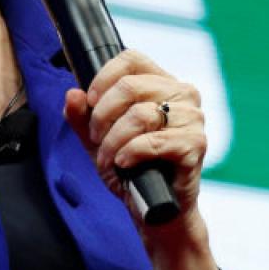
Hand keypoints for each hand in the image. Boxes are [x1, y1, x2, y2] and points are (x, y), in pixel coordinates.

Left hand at [61, 50, 208, 238]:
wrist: (154, 209)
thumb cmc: (133, 170)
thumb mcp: (99, 141)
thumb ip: (83, 118)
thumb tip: (73, 94)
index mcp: (162, 84)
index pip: (132, 59)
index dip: (104, 77)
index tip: (90, 102)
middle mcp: (183, 95)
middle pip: (131, 86)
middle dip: (103, 116)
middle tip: (97, 139)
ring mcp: (193, 119)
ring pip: (140, 114)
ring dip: (114, 141)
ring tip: (110, 159)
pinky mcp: (195, 145)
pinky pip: (154, 141)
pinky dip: (131, 153)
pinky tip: (125, 164)